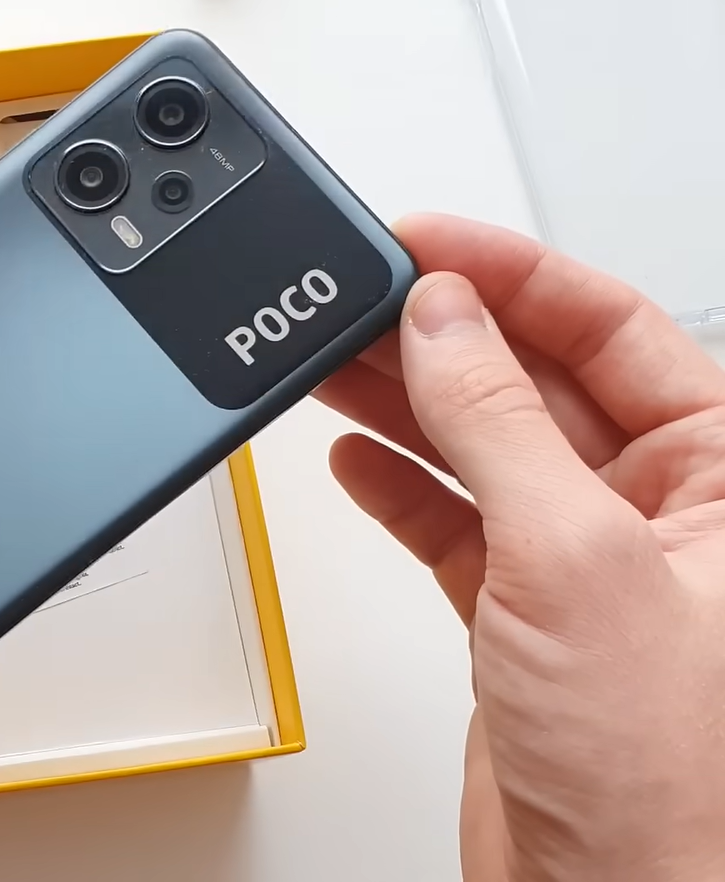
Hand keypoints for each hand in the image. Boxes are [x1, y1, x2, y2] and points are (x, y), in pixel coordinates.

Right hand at [315, 214, 724, 879]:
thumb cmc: (661, 773)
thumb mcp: (574, 558)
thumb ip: (497, 426)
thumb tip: (444, 321)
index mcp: (723, 472)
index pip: (613, 328)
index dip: (512, 274)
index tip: (422, 244)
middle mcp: (659, 507)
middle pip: (535, 379)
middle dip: (442, 335)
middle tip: (357, 299)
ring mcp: (582, 560)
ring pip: (481, 445)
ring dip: (403, 401)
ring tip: (331, 361)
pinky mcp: (519, 612)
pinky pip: (452, 519)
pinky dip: (397, 486)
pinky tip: (355, 455)